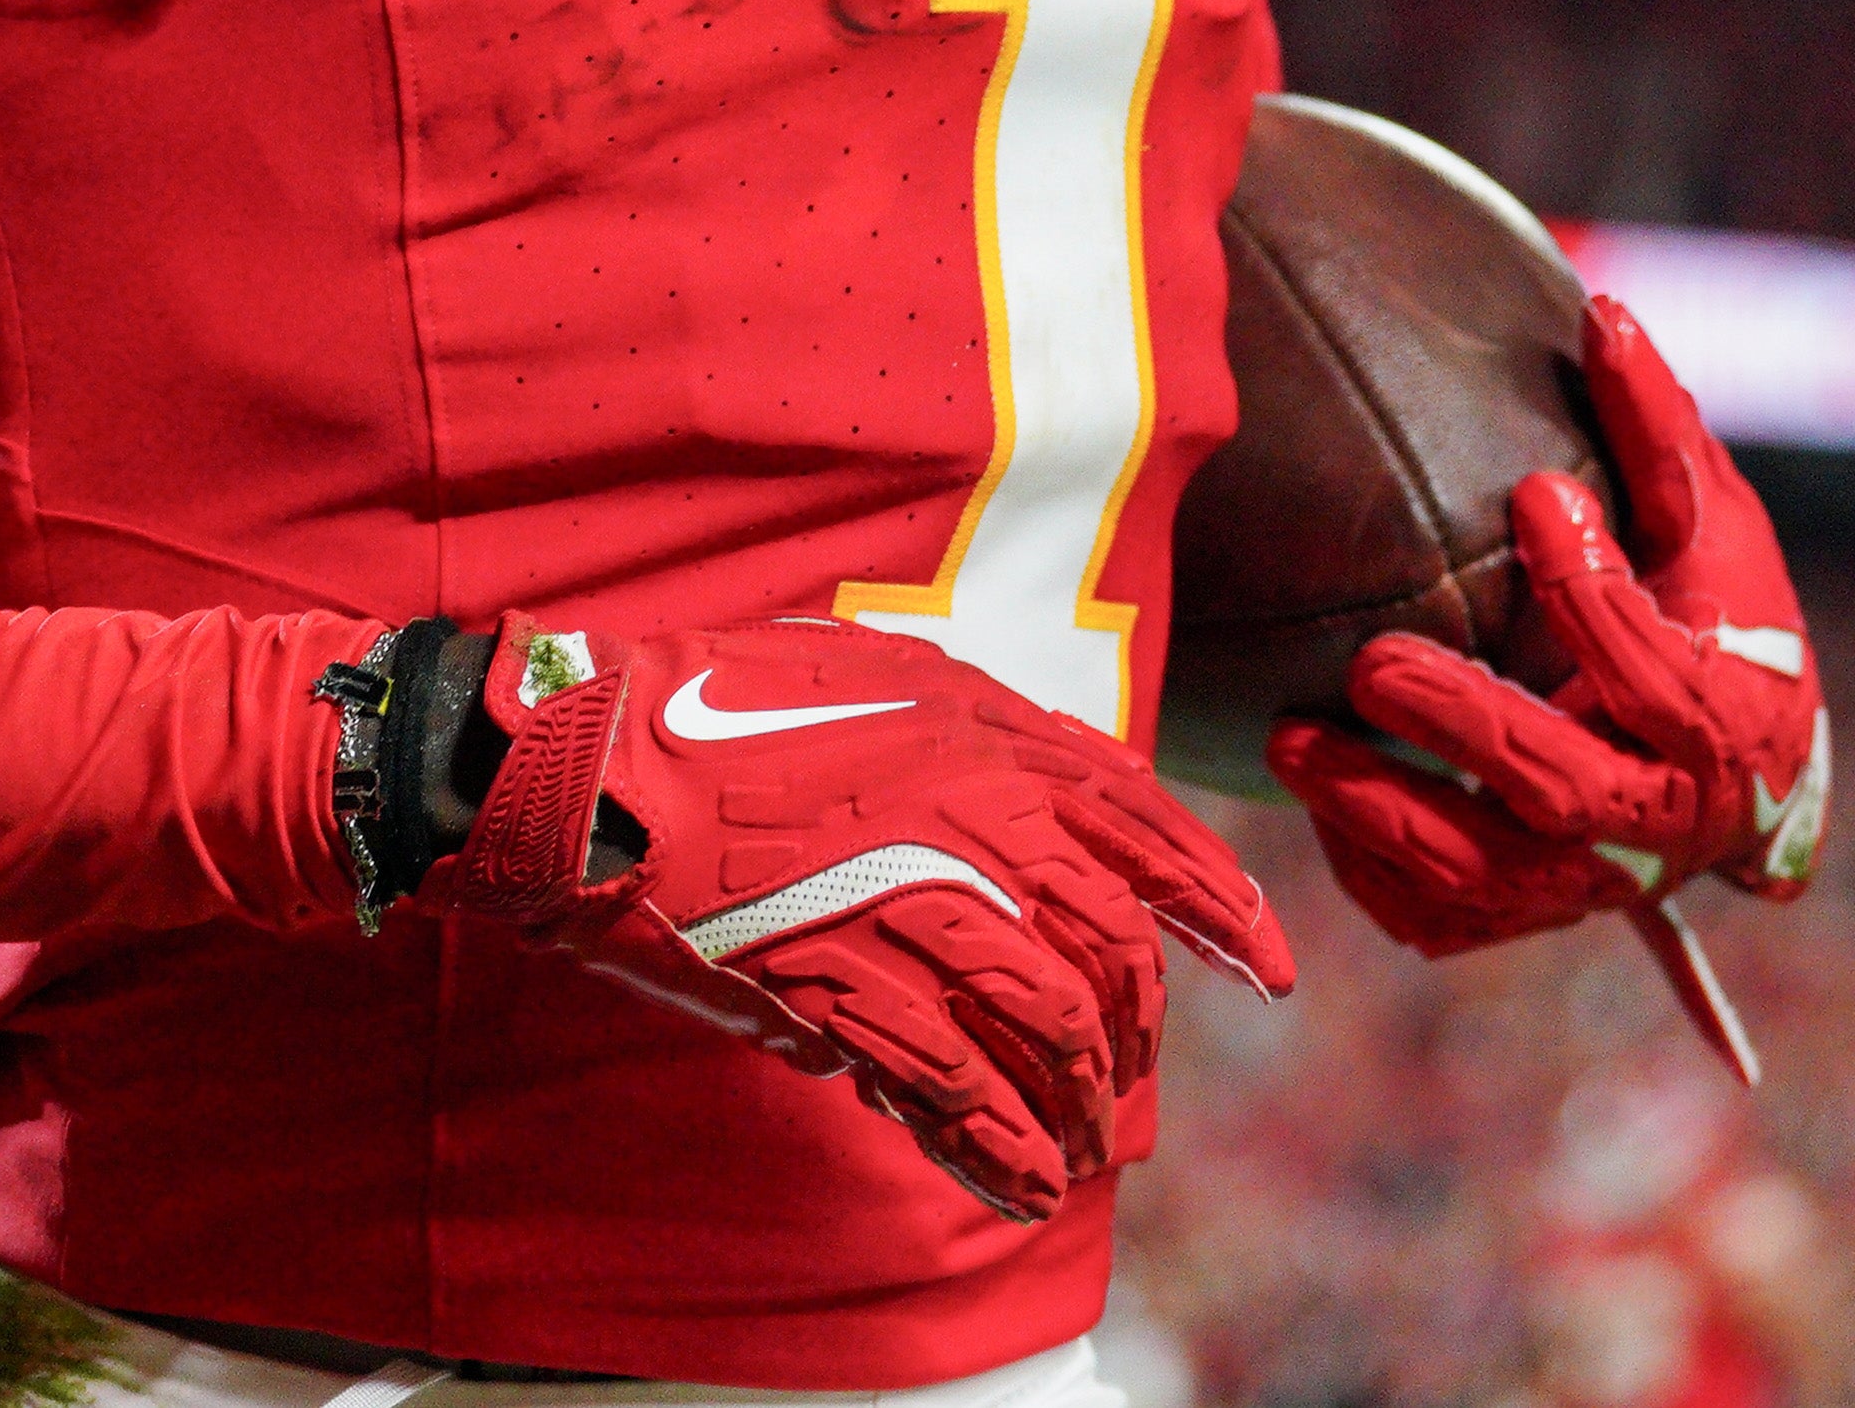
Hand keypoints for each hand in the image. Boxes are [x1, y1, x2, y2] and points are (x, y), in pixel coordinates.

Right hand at [440, 616, 1291, 1221]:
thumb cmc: (717, 699)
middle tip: (1128, 1078)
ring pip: (1046, 1030)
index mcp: (988, 739)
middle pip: (1112, 952)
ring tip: (1077, 1152)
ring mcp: (903, 909)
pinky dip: (998, 1147)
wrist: (588, 756)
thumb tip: (1059, 777)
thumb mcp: (876, 670)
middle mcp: (970, 823)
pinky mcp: (833, 986)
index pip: (1152, 835)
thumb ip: (979, 725)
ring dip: (1077, 1109)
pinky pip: (950, 1087)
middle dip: (1135, 1032)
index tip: (1265, 969)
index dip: (1224, 909)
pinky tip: (1020, 1184)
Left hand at [1271, 298, 1828, 958]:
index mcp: (1724, 728)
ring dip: (1384, 811)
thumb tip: (1605, 314)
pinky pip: (1442, 919)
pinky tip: (1313, 805)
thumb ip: (1661, 430)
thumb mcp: (1710, 522)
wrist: (1739, 770)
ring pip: (1484, 878)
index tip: (1536, 495)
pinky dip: (1376, 874)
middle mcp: (1663, 826)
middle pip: (1560, 792)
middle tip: (1373, 661)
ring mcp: (1590, 884)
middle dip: (1465, 727)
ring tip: (1290, 740)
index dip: (1595, 593)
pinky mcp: (1528, 915)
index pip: (1658, 676)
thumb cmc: (1720, 613)